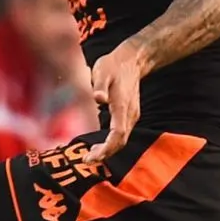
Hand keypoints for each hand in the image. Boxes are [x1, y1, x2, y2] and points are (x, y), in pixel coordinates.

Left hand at [88, 42, 145, 161]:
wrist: (132, 60)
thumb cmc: (114, 65)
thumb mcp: (103, 71)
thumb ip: (100, 85)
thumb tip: (98, 99)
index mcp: (122, 106)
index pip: (118, 134)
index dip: (106, 148)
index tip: (92, 157)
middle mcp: (130, 114)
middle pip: (120, 142)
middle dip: (105, 154)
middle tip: (87, 160)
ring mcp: (131, 115)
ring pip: (122, 140)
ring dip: (108, 151)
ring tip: (90, 156)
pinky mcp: (129, 115)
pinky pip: (121, 135)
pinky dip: (110, 144)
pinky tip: (98, 146)